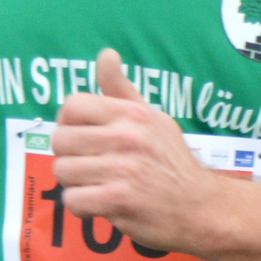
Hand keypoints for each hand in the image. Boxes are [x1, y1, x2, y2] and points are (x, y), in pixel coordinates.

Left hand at [51, 50, 222, 248]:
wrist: (200, 207)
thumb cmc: (171, 161)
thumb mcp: (152, 119)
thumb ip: (122, 90)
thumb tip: (106, 54)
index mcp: (132, 114)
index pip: (73, 105)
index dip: (67, 122)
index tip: (80, 137)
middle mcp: (127, 137)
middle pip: (61, 140)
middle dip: (67, 156)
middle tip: (87, 166)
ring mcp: (123, 169)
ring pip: (63, 171)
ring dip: (74, 183)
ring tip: (95, 185)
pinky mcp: (119, 200)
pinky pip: (73, 200)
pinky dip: (81, 207)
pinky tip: (99, 204)